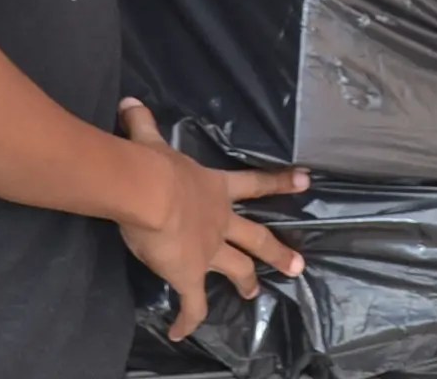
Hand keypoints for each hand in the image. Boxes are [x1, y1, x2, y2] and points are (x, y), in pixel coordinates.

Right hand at [116, 98, 308, 340]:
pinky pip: (192, 304)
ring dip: (247, 283)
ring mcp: (209, 251)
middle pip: (256, 239)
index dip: (280, 182)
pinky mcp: (190, 276)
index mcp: (215, 189)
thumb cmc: (153, 166)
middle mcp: (220, 221)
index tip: (307, 180)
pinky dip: (189, 319)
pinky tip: (180, 332)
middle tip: (297, 265)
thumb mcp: (150, 142)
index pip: (255, 184)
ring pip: (238, 270)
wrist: (149, 193)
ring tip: (255, 295)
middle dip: (277, 252)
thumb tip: (130, 103)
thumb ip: (143, 125)